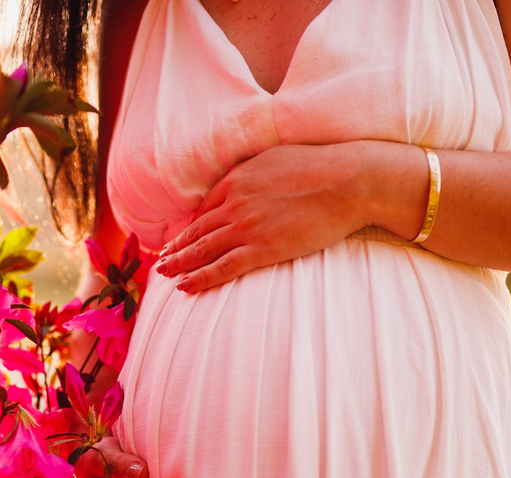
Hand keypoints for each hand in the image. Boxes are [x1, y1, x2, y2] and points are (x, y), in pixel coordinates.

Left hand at [156, 143, 373, 292]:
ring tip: (164, 273)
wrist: (349, 181)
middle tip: (161, 259)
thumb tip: (245, 180)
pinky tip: (184, 286)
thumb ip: (254, 172)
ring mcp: (246, 227)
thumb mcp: (277, 158)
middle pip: (197, 230)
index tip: (182, 237)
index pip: (206, 207)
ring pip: (202, 250)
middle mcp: (235, 203)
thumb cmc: (322, 167)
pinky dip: (200, 278)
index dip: (191, 225)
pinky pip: (221, 268)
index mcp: (237, 179)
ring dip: (179, 264)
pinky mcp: (262, 249)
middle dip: (177, 247)